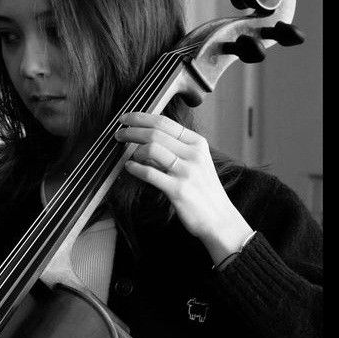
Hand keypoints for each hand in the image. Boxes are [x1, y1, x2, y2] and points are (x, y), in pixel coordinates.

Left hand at [114, 112, 254, 263]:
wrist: (219, 220)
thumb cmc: (203, 191)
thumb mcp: (195, 163)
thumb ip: (174, 150)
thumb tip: (144, 139)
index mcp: (197, 143)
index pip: (165, 122)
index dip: (141, 117)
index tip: (125, 118)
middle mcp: (194, 154)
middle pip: (155, 132)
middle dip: (131, 130)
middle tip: (118, 134)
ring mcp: (186, 172)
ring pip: (152, 148)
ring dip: (133, 149)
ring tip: (126, 154)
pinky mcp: (178, 190)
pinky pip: (149, 173)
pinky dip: (135, 168)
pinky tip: (129, 167)